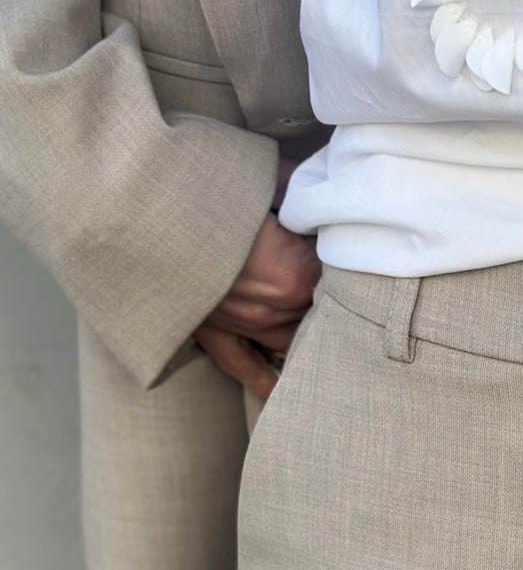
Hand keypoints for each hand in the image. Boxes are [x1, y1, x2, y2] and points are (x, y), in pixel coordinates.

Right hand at [193, 158, 319, 399]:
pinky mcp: (213, 332)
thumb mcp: (256, 179)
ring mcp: (245, 326)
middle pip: (319, 309)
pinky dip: (263, 380)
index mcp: (296, 275)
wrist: (134, 213)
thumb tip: (319, 183)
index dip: (341, 255)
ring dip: (303, 325)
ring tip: (315, 317)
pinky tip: (278, 391)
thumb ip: (295, 184)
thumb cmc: (197, 190)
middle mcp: (276, 310)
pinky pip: (243, 366)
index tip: (338, 242)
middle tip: (328, 273)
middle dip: (326, 291)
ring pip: (292, 337)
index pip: (339, 275)